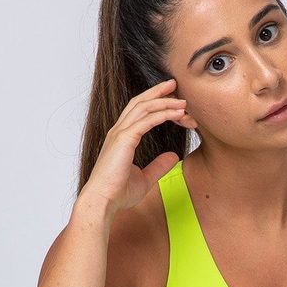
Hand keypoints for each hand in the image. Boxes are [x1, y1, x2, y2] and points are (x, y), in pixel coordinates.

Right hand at [80, 78, 188, 217]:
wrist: (103, 202)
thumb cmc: (118, 193)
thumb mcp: (145, 178)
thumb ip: (159, 166)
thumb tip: (173, 156)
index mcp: (121, 138)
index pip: (138, 112)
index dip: (155, 102)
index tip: (173, 100)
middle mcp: (118, 131)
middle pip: (140, 102)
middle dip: (158, 92)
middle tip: (176, 85)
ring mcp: (120, 133)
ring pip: (144, 108)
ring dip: (165, 102)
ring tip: (183, 101)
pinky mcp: (124, 140)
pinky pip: (146, 120)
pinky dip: (163, 114)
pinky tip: (178, 113)